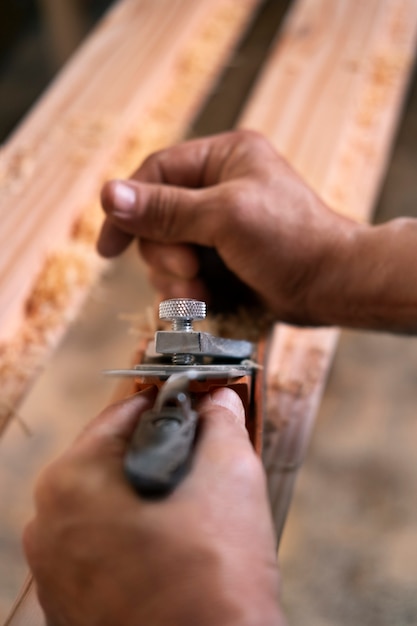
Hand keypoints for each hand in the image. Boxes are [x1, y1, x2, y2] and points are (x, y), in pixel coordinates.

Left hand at [23, 388, 283, 625]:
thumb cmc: (215, 575)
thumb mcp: (229, 475)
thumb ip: (222, 422)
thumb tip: (220, 398)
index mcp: (72, 479)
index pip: (125, 414)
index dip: (172, 403)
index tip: (201, 406)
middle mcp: (48, 521)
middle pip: (112, 459)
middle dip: (160, 453)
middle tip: (203, 461)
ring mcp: (53, 568)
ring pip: (107, 503)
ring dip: (147, 496)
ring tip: (192, 510)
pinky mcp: (68, 604)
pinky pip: (101, 545)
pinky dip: (133, 536)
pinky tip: (172, 548)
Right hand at [97, 130, 357, 323]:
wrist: (333, 286)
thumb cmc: (290, 240)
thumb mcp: (224, 217)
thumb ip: (165, 209)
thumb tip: (109, 194)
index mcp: (223, 158)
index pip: (156, 173)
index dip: (127, 207)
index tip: (108, 247)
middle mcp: (218, 187)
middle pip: (157, 218)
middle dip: (165, 253)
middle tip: (188, 272)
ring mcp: (220, 226)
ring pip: (168, 251)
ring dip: (175, 278)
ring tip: (198, 292)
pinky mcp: (224, 259)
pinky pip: (186, 273)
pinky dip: (189, 290)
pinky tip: (205, 300)